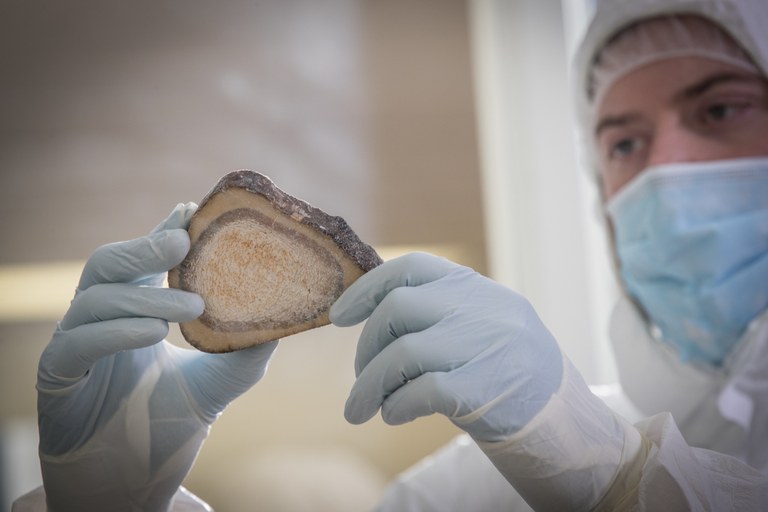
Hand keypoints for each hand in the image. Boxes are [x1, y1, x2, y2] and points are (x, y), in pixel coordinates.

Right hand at [37, 203, 277, 511]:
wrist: (133, 482)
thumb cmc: (170, 423)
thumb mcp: (218, 382)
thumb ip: (246, 349)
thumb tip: (285, 315)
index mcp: (134, 310)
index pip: (144, 260)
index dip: (162, 232)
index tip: (191, 210)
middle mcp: (100, 318)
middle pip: (108, 262)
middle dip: (144, 246)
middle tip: (183, 240)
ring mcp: (75, 343)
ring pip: (96, 298)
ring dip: (144, 296)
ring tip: (191, 307)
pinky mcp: (57, 375)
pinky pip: (78, 342)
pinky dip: (116, 331)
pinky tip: (152, 333)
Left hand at [330, 252, 562, 441]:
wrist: (563, 419)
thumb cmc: (507, 370)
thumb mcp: (481, 323)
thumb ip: (437, 311)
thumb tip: (370, 312)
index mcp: (476, 288)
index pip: (412, 267)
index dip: (368, 287)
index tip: (340, 315)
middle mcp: (481, 308)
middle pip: (397, 309)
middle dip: (366, 346)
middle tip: (360, 376)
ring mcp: (484, 346)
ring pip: (401, 355)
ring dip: (369, 385)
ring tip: (361, 407)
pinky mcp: (483, 389)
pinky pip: (418, 391)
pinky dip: (394, 405)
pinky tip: (392, 414)